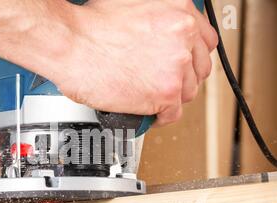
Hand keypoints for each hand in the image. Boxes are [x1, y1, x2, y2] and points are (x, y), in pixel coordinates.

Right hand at [54, 0, 217, 125]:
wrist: (71, 43)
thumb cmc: (90, 27)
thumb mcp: (134, 8)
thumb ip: (157, 23)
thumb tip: (158, 38)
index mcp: (178, 11)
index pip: (204, 41)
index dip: (191, 56)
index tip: (183, 64)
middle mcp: (183, 35)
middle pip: (199, 68)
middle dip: (182, 78)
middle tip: (164, 82)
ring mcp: (177, 65)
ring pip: (188, 92)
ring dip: (171, 98)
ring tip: (152, 98)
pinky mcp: (166, 92)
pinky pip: (173, 113)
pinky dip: (161, 117)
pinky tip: (149, 113)